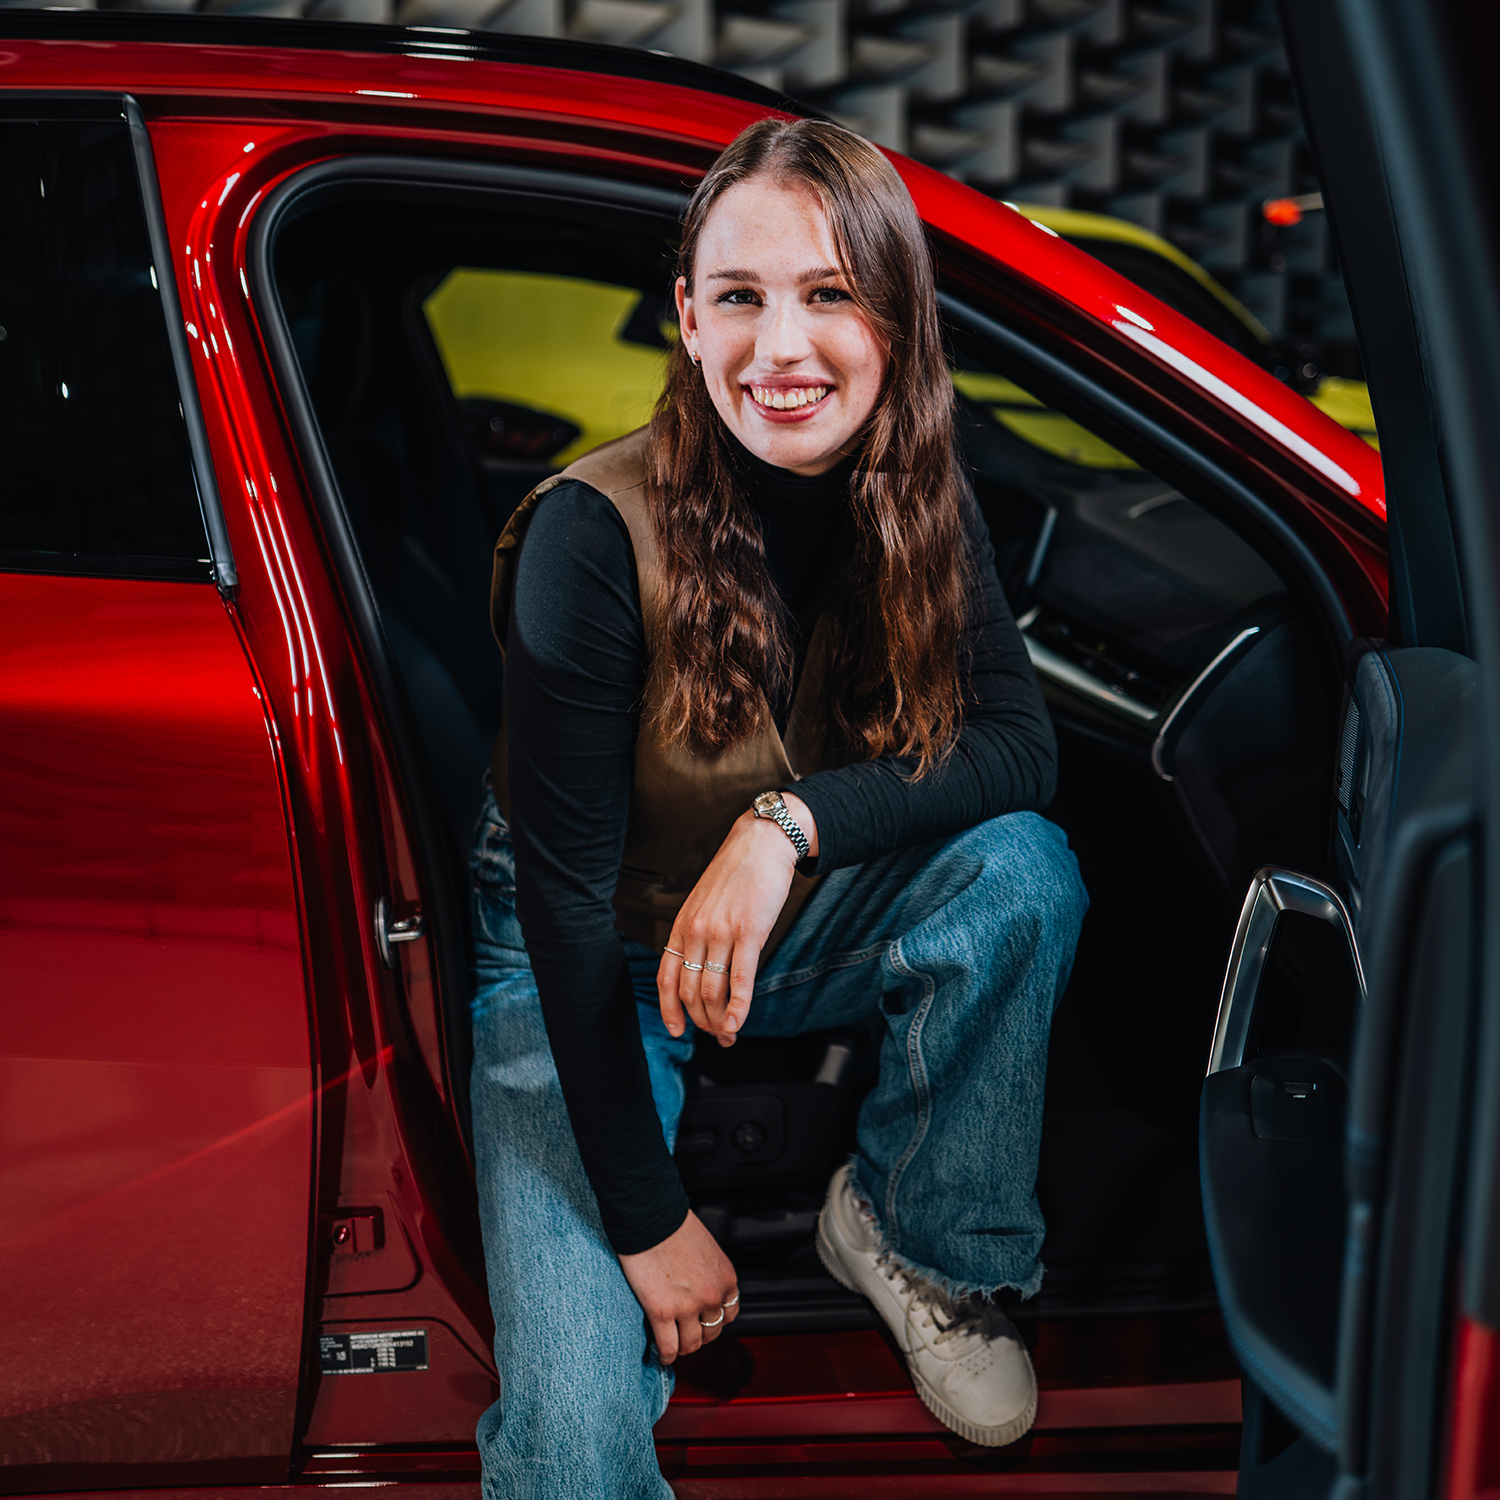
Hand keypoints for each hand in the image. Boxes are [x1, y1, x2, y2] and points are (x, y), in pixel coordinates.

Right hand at [618, 1211, 738, 1362]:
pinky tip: (659, 1354)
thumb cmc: (672, 1224)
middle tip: (683, 1332)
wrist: (650, 1215)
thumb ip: (707, 1272)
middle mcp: (712, 1295)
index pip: (729, 1314)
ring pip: (691, 1345)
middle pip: (711, 1333)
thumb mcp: (706, 1249)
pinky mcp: (662, 1312)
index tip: (701, 1321)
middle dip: (698, 1335)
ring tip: (670, 1344)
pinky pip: (668, 1347)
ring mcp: (688, 1306)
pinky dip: (665, 1356)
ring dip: (681, 1347)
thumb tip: (698, 1286)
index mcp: (726, 1278)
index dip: (713, 1320)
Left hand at [658, 793, 817, 1045]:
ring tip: (729, 1034)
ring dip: (720, 1020)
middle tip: (715, 1036)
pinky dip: (739, 1007)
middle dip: (701, 1021)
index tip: (678, 1031)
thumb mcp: (704, 902)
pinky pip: (740, 979)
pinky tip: (739, 1023)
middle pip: (689, 991)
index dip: (670, 1010)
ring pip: (712, 990)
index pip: (666, 978)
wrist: (761, 844)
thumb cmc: (737, 874)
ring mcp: (721, 933)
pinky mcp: (749, 933)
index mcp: (683, 925)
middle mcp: (697, 931)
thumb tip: (701, 967)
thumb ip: (698, 933)